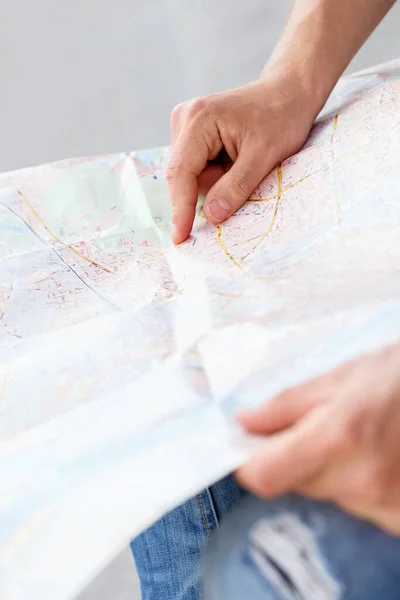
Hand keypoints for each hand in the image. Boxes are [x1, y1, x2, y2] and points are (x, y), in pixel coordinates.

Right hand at [167, 68, 316, 243]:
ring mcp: (187, 126)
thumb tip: (211, 216)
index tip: (180, 237)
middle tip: (246, 173)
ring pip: (192, 176)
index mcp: (198, 120)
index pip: (181, 173)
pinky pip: (199, 170)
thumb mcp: (264, 156)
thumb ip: (236, 187)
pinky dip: (218, 174)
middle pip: (184, 177)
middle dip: (211, 188)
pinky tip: (237, 159)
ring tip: (245, 160)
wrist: (289, 92)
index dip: (180, 209)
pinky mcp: (194, 135)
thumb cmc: (282, 117)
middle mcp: (185, 119)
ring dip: (217, 181)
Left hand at [236, 344, 399, 534]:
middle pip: (296, 483)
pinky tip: (377, 454)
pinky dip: (358, 481)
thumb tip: (245, 422)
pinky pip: (359, 503)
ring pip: (329, 493)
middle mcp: (362, 478)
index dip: (247, 461)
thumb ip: (288, 404)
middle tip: (317, 425)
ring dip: (331, 469)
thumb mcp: (343, 375)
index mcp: (340, 435)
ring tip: (358, 436)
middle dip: (294, 456)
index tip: (247, 447)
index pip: (265, 475)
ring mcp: (386, 503)